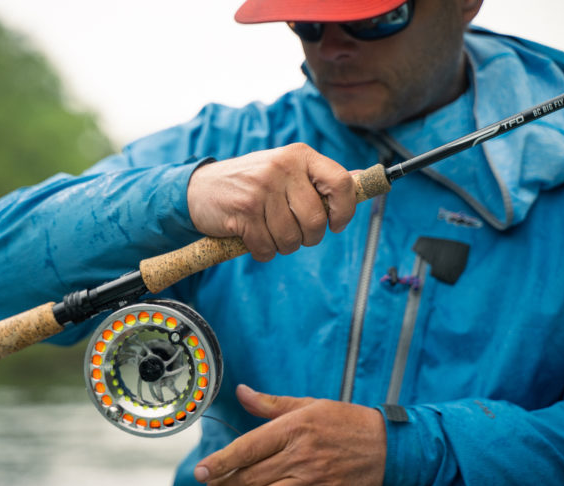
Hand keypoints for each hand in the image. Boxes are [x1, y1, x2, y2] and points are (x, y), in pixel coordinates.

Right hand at [187, 143, 355, 261]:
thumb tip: (364, 179)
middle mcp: (282, 168)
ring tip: (269, 232)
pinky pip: (267, 248)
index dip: (344, 211)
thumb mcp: (287, 170)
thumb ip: (322, 177)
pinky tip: (253, 238)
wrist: (199, 189)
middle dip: (308, 237)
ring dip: (282, 246)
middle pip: (316, 221)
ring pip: (291, 239)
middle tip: (294, 232)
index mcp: (299, 155)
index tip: (336, 224)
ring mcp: (261, 189)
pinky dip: (263, 251)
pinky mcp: (243, 211)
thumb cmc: (252, 183)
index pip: (341, 183)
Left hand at [194, 385, 386, 485]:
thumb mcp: (308, 405)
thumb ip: (270, 404)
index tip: (200, 471)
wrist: (387, 446)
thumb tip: (241, 392)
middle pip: (250, 477)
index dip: (220, 462)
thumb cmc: (345, 422)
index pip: (247, 447)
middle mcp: (299, 457)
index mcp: (292, 429)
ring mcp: (311, 483)